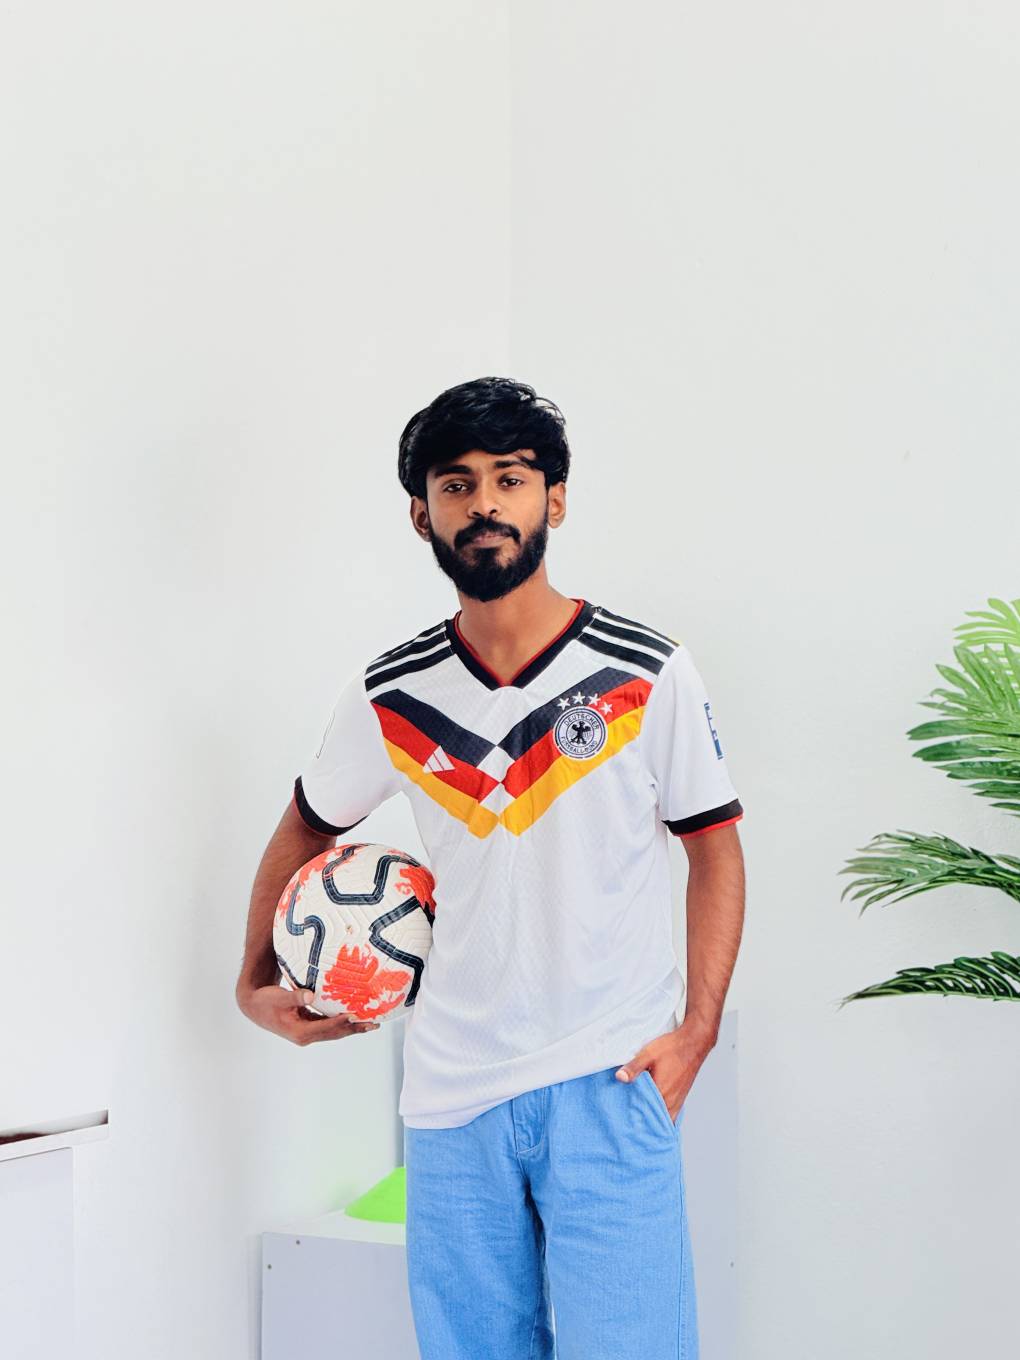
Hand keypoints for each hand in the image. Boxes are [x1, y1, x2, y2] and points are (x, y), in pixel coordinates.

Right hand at [237, 984, 380, 1045]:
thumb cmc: (266, 1001)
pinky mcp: (308, 1026)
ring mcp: (307, 1033)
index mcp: (299, 1032)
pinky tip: (352, 1017)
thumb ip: (295, 996)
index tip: (355, 1016)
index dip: (341, 1022)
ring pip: (334, 1031)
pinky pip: (329, 1026)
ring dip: (352, 1027)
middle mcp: (305, 1036)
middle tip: (374, 1024)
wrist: (254, 1006)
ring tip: (370, 1023)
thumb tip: (310, 995)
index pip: (325, 1028)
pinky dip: (342, 1022)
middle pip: (334, 1033)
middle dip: (354, 1028)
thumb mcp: (279, 997)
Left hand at [613, 1020, 713, 1121]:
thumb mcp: (648, 1054)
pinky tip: (652, 1110)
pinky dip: (660, 1116)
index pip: (641, 1112)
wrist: (693, 1044)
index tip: (620, 1114)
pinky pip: (669, 1115)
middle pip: (651, 1119)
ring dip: (650, 1118)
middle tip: (626, 1116)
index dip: (630, 1114)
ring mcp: (676, 1103)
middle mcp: (670, 1102)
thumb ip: (634, 1068)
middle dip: (638, 1118)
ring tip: (637, 1114)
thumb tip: (619, 1077)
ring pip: (661, 1118)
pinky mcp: (680, 1100)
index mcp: (661, 1093)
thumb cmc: (672, 1048)